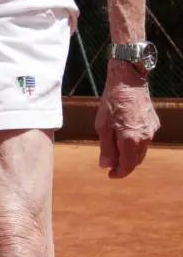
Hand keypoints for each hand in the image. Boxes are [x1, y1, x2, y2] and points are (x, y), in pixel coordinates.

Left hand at [95, 63, 159, 178]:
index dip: (118, 173)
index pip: (127, 165)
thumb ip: (106, 148)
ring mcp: (151, 130)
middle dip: (124, 165)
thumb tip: (106, 165)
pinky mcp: (154, 123)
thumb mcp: (102, 125)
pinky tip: (126, 137)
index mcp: (130, 140)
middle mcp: (144, 137)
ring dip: (130, 155)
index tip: (109, 174)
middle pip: (136, 160)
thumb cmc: (112, 101)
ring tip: (117, 152)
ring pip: (142, 151)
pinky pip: (145, 139)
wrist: (128, 81)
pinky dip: (136, 143)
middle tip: (111, 165)